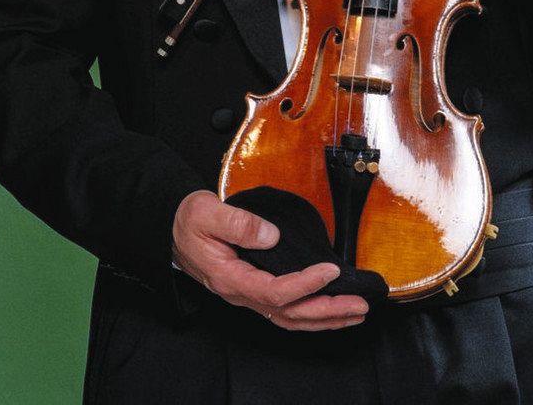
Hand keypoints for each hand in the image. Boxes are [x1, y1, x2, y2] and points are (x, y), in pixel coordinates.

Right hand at [172, 190, 368, 330]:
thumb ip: (238, 223)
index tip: (330, 269)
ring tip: (354, 313)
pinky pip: (285, 311)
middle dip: (327, 311)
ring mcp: (247, 295)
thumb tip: (270, 235)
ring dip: (324, 318)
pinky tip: (328, 311)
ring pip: (290, 318)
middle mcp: (241, 293)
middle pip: (289, 313)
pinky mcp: (253, 290)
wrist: (174, 228)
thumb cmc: (190, 221)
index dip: (305, 284)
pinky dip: (310, 314)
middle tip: (359, 304)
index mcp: (231, 278)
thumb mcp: (208, 214)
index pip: (274, 290)